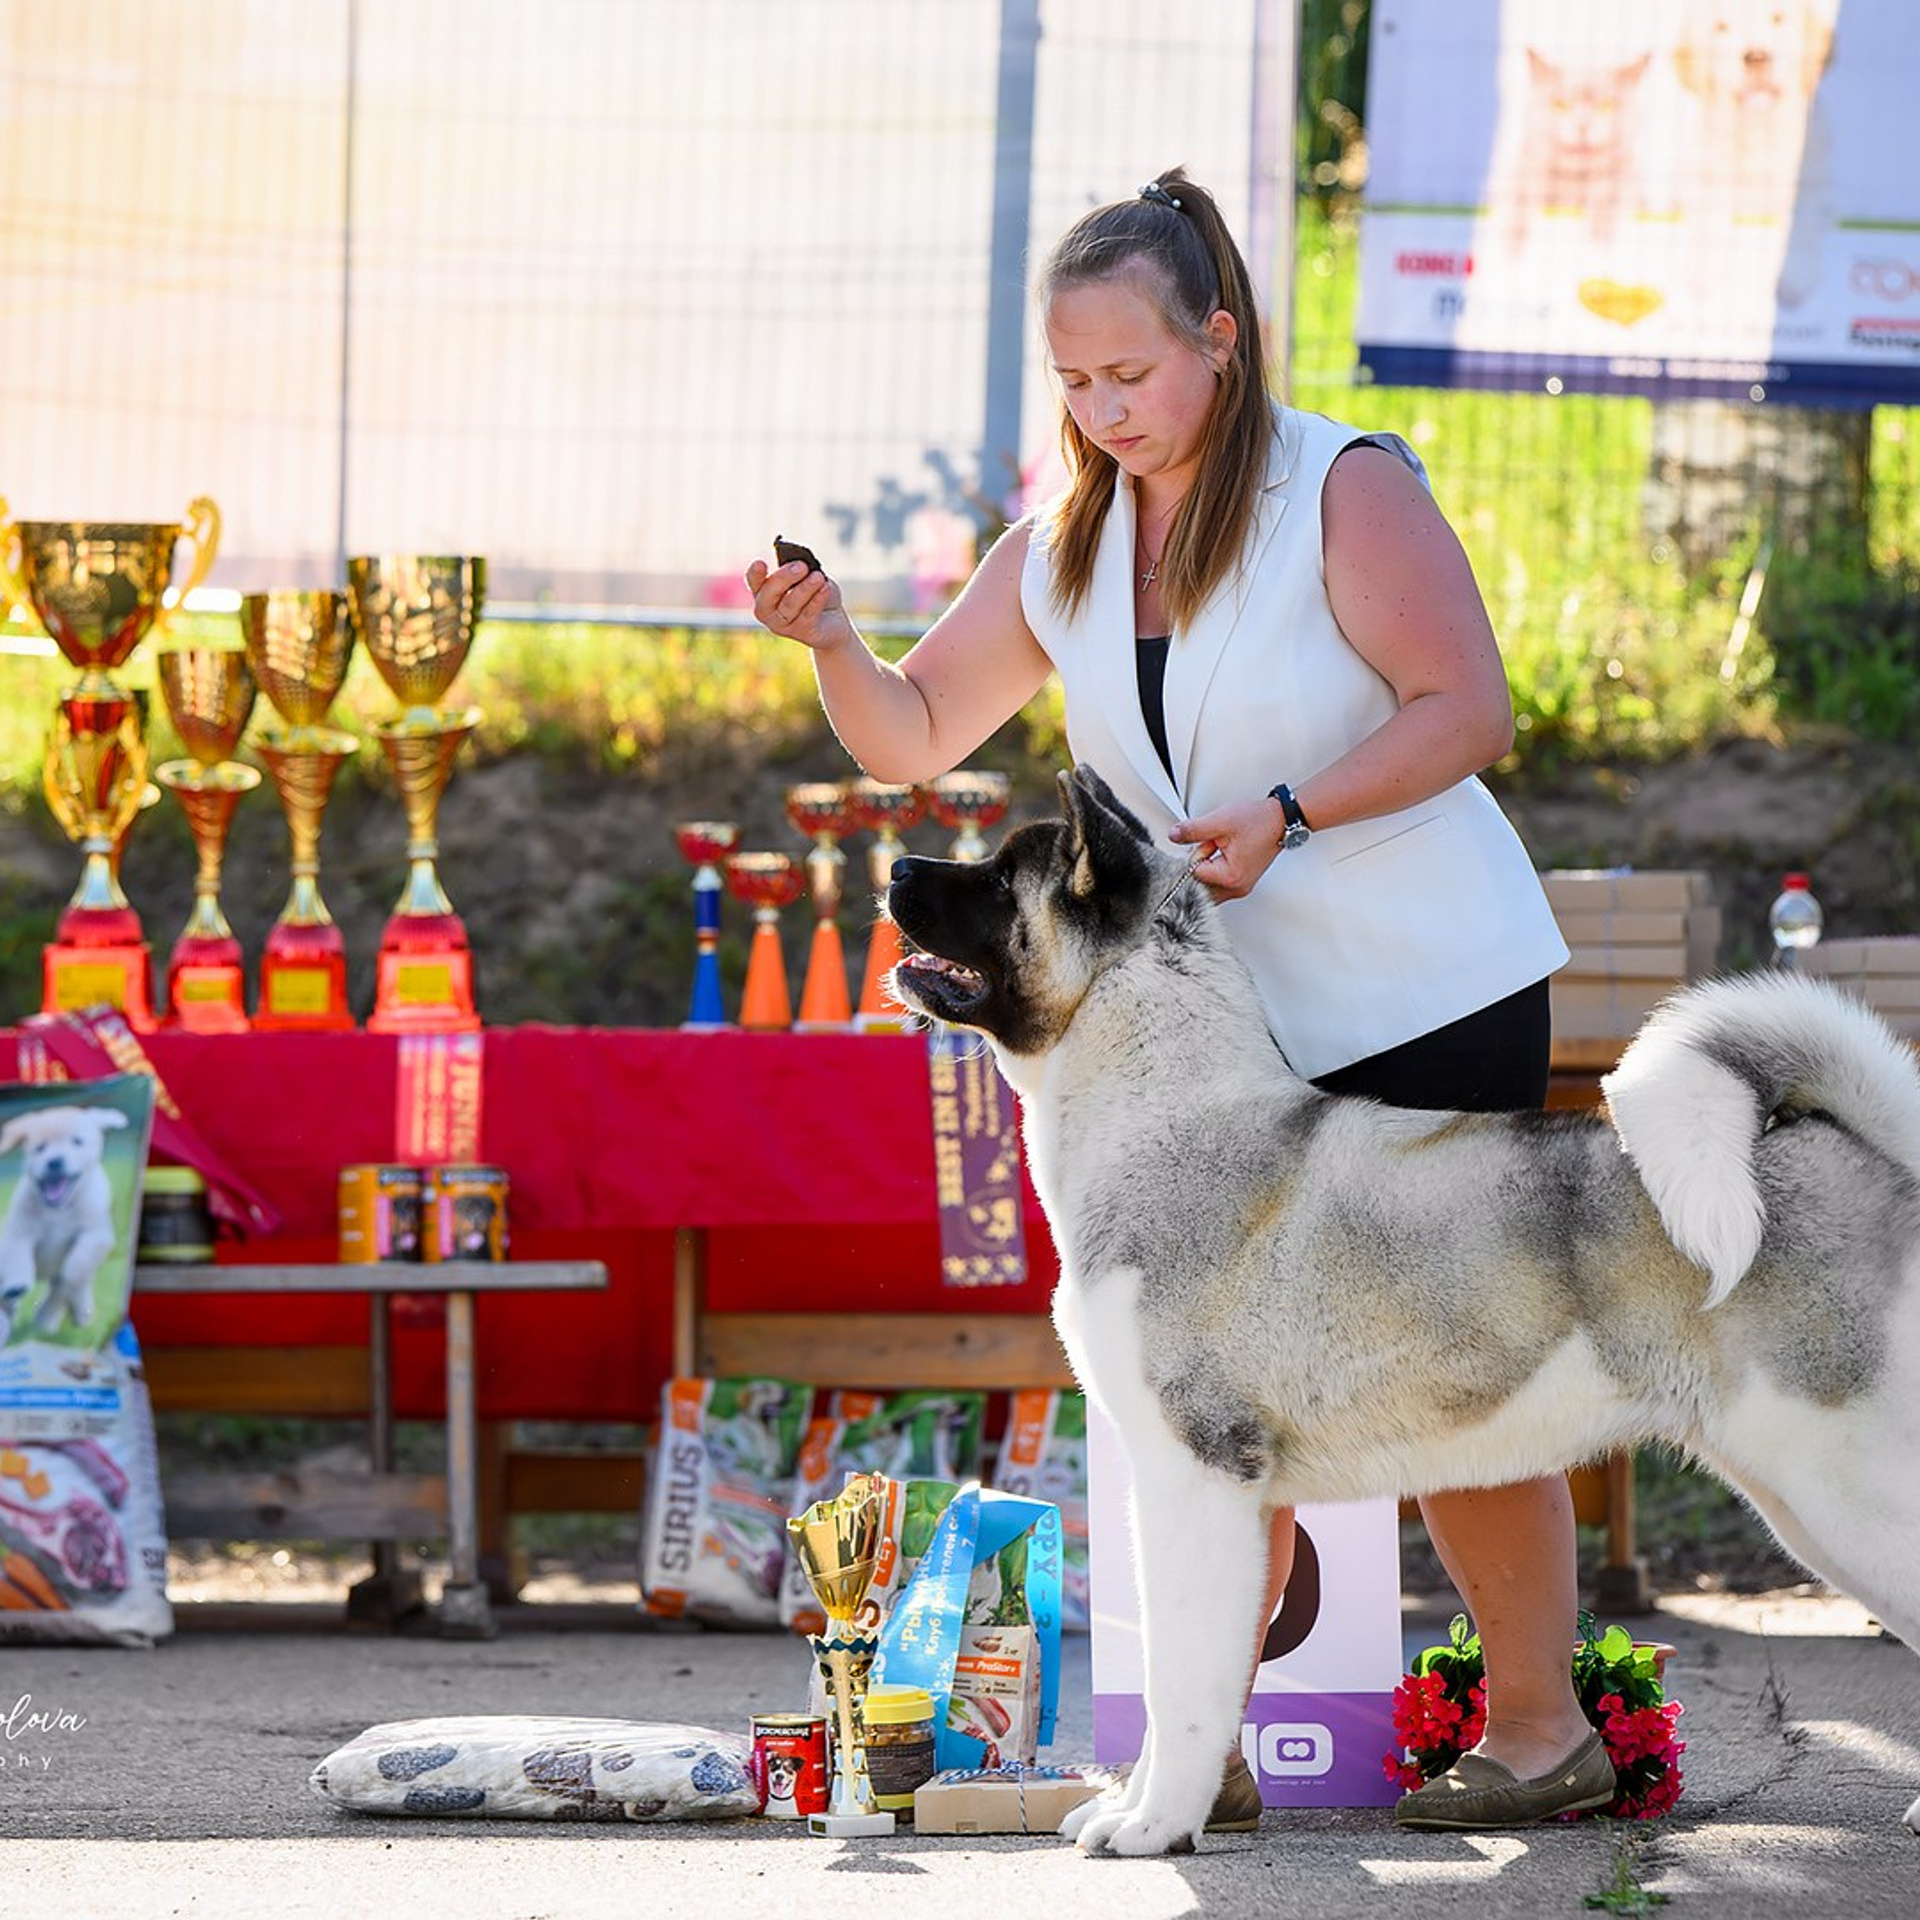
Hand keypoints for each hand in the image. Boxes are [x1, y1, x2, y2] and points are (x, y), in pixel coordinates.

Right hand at [744, 554, 855, 654]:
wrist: (833, 622)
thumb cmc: (815, 593)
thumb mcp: (807, 577)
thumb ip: (800, 570)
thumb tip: (802, 564)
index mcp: (764, 592)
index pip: (753, 582)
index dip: (755, 574)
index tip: (760, 563)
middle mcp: (768, 611)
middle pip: (767, 597)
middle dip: (783, 579)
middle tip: (802, 566)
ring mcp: (784, 625)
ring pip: (789, 606)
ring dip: (804, 589)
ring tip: (818, 576)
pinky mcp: (804, 633)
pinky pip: (809, 615)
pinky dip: (817, 599)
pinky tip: (825, 587)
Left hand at [1167, 795, 1286, 899]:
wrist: (1280, 819)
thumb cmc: (1258, 821)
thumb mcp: (1220, 821)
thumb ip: (1193, 830)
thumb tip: (1174, 836)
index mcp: (1230, 877)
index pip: (1193, 874)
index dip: (1195, 854)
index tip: (1205, 841)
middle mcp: (1236, 888)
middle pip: (1200, 886)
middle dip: (1199, 864)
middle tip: (1212, 845)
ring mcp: (1240, 887)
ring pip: (1208, 885)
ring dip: (1207, 866)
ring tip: (1220, 847)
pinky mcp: (1242, 882)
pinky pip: (1219, 881)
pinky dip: (1216, 867)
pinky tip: (1224, 852)